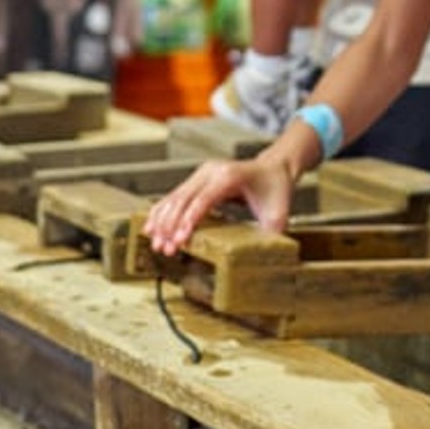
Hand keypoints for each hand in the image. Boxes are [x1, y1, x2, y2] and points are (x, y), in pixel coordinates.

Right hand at [140, 153, 300, 253]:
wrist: (273, 168)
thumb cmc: (276, 190)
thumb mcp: (279, 213)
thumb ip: (272, 234)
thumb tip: (264, 260)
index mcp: (230, 176)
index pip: (204, 199)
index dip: (190, 220)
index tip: (181, 240)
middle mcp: (212, 171)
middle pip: (184, 198)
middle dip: (171, 226)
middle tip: (164, 249)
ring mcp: (202, 173)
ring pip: (175, 197)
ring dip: (162, 221)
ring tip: (155, 243)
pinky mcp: (196, 179)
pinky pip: (175, 195)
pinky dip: (162, 211)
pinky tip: (150, 227)